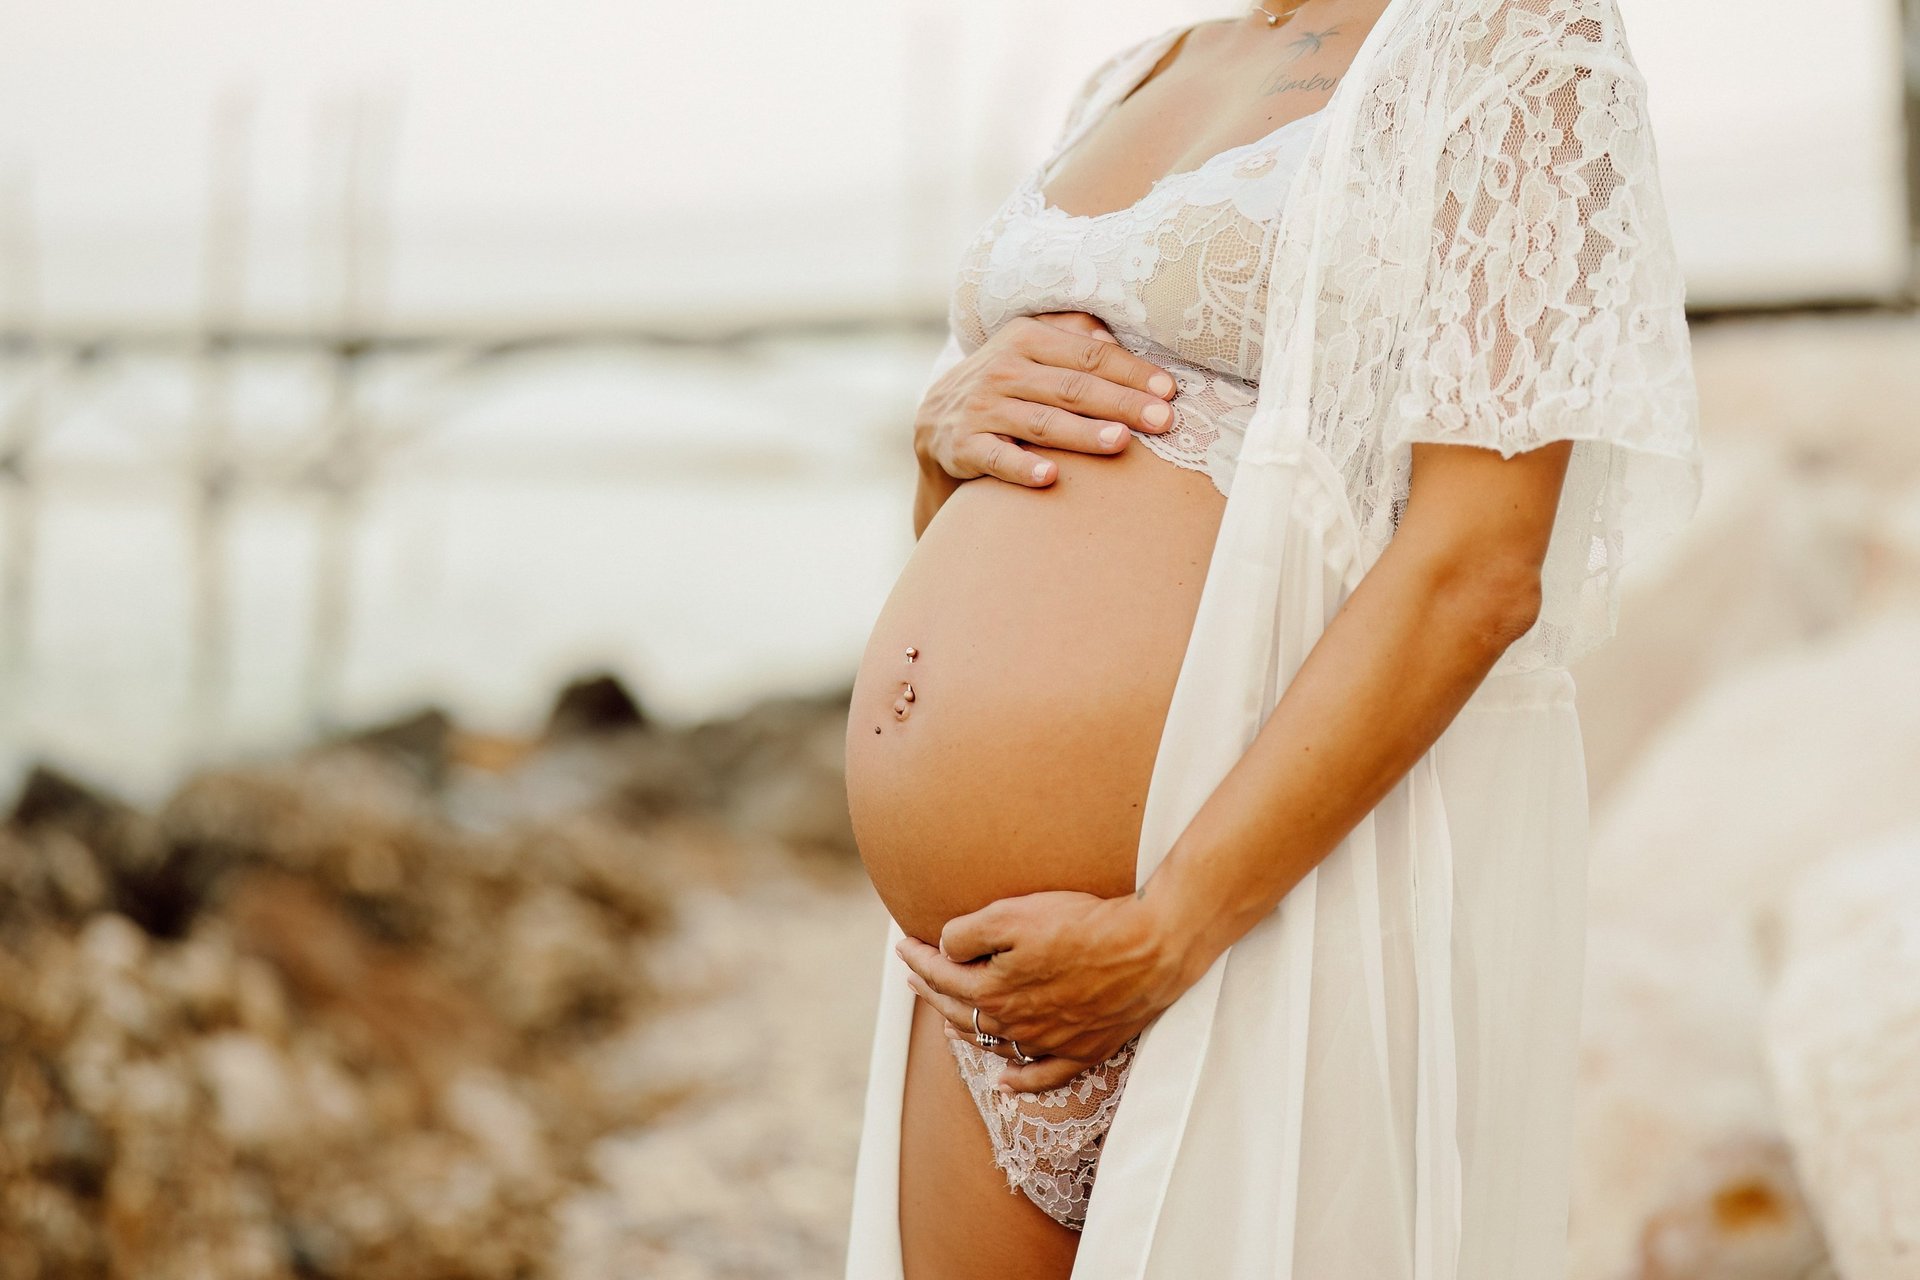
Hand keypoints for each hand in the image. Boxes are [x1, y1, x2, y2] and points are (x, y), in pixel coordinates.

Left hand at [894, 890, 1201, 1092]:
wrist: (1149, 949)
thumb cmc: (1082, 926)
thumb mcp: (1012, 914)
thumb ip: (967, 934)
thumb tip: (945, 948)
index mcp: (992, 993)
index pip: (942, 976)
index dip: (918, 958)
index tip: (903, 943)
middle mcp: (1016, 1025)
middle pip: (960, 1013)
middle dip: (932, 991)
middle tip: (915, 974)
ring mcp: (1050, 1043)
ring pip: (995, 1044)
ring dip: (964, 1030)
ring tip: (946, 1017)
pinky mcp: (1085, 1049)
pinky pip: (1043, 1075)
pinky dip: (1020, 1081)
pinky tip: (1004, 1084)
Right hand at [913, 313, 1178, 488]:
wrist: (935, 422)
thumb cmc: (1005, 382)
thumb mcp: (1030, 345)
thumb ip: (1073, 333)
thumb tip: (1114, 338)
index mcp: (1025, 338)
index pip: (1089, 355)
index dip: (1131, 371)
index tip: (1170, 390)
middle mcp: (1003, 370)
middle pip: (1072, 387)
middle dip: (1121, 403)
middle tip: (1163, 420)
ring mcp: (982, 409)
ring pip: (1041, 422)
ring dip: (1082, 433)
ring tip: (1120, 442)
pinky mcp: (964, 446)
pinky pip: (997, 458)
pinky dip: (1022, 468)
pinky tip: (1051, 477)